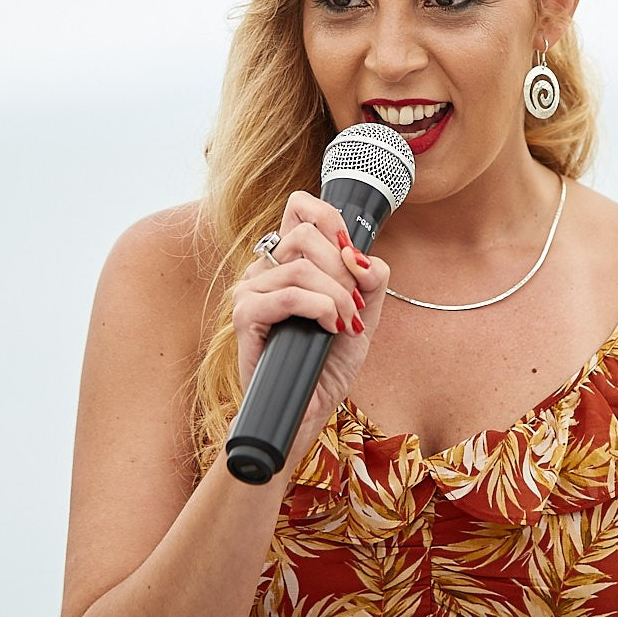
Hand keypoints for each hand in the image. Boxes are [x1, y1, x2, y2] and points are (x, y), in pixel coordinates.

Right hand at [232, 190, 390, 459]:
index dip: (330, 217)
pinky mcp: (246, 317)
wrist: (307, 409)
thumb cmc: (328, 363)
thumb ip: (371, 280)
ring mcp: (250, 291)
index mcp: (288, 260)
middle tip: (355, 304)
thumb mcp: (363, 314)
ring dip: (337, 295)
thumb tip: (361, 257)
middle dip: (342, 269)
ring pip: (301, 267)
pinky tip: (330, 328)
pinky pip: (288, 295)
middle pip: (305, 235)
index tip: (350, 248)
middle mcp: (265, 269)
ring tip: (346, 323)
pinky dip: (319, 308)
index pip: (299, 207)